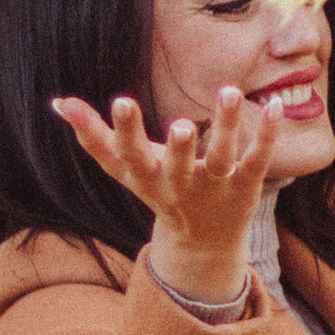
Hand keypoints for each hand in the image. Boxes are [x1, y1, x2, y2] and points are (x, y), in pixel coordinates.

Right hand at [52, 85, 278, 303]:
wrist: (202, 243)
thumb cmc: (158, 191)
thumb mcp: (124, 169)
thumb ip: (93, 136)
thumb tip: (58, 102)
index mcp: (147, 179)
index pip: (131, 157)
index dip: (125, 132)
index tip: (120, 101)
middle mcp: (180, 185)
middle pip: (177, 167)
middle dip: (177, 148)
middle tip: (180, 124)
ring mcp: (214, 187)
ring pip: (221, 156)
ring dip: (226, 125)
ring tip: (229, 90)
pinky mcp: (245, 186)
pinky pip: (257, 160)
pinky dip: (266, 135)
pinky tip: (277, 105)